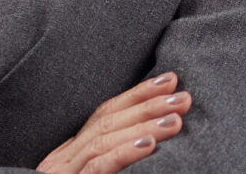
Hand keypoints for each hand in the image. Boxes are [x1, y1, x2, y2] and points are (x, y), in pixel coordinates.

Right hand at [37, 71, 191, 173]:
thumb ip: (112, 163)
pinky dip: (123, 153)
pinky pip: (97, 168)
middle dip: (146, 104)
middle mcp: (63, 161)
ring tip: (175, 119)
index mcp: (70, 155)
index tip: (168, 80)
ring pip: (103, 140)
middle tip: (183, 95)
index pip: (104, 114)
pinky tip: (149, 145)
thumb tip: (152, 143)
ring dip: (142, 125)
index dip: (137, 94)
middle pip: (106, 121)